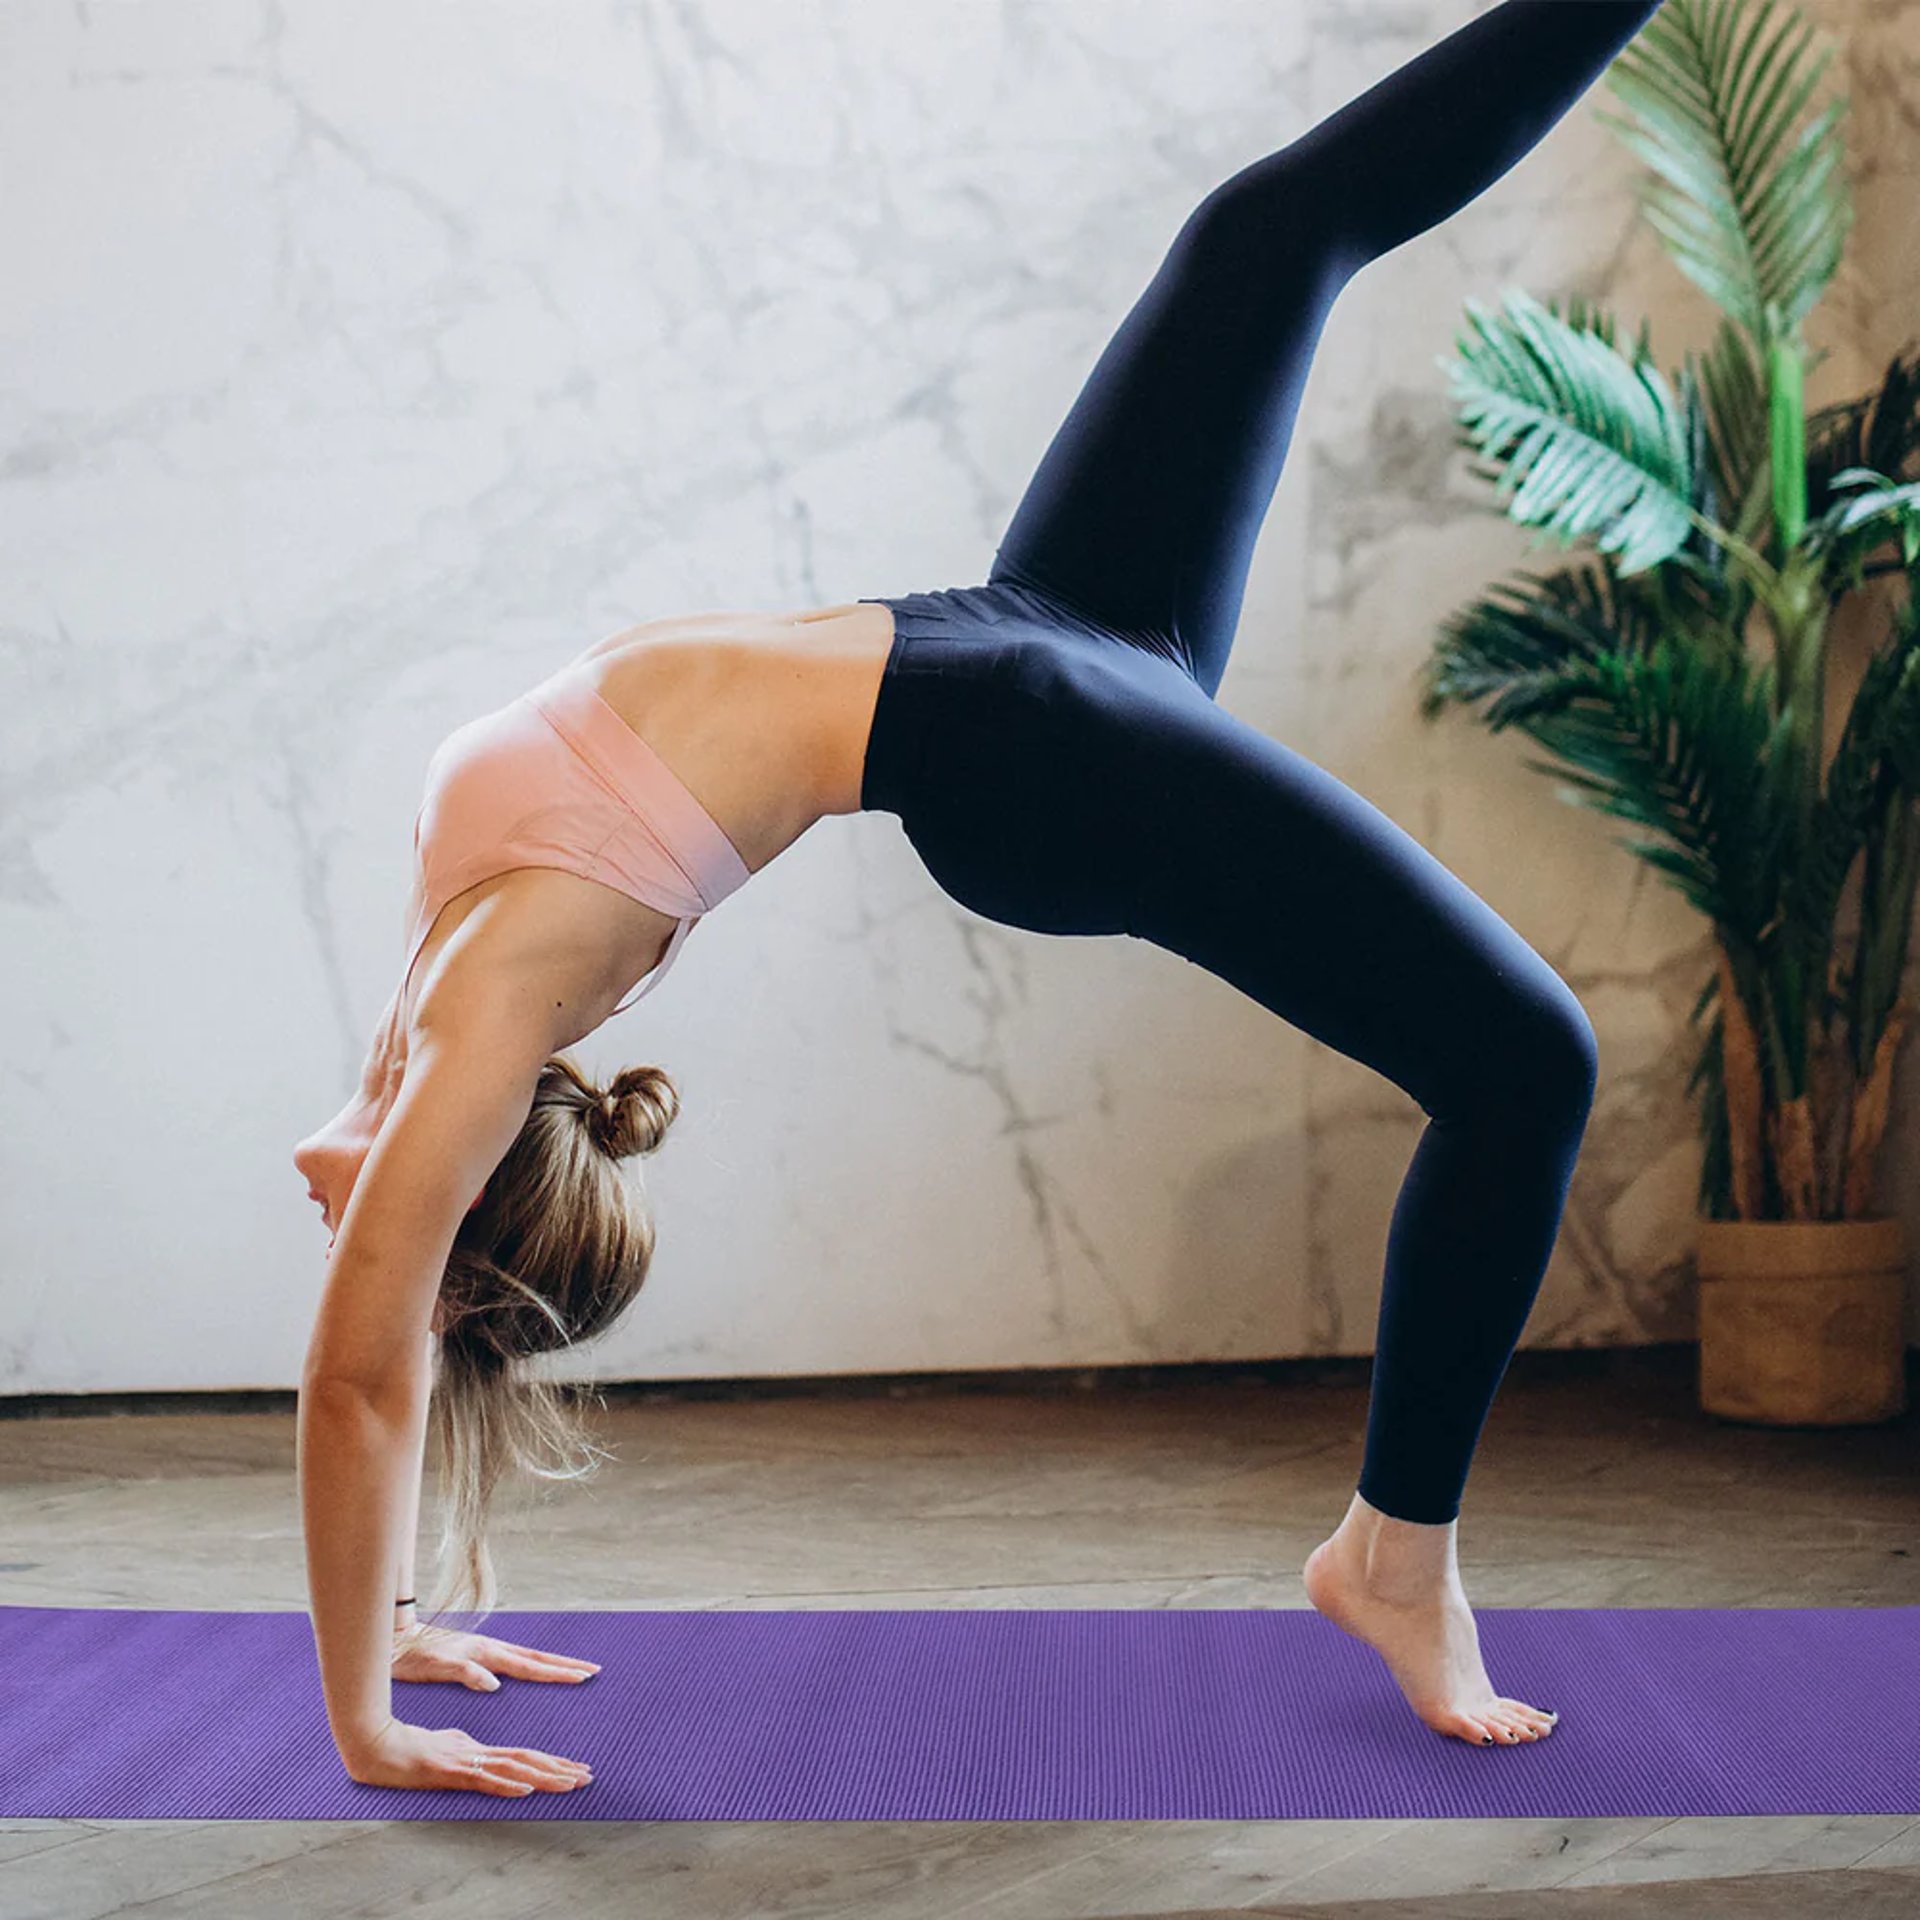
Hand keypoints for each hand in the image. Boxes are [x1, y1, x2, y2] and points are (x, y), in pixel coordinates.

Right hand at [342, 1716, 592, 1796]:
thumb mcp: (444, 1746)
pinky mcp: (450, 1772)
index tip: (577, 1769)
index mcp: (479, 1749)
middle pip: (527, 1761)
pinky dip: (506, 1784)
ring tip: (571, 1782)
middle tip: (588, 1776)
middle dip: (559, 1770)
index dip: (552, 1763)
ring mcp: (465, 1763)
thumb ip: (464, 1748)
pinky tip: (525, 1789)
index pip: (524, 1756)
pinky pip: (483, 1780)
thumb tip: (477, 1752)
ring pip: (513, 1769)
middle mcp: (478, 1754)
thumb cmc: (408, 1746)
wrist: (377, 1744)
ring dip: (544, 1777)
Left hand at [391, 1621, 601, 1690]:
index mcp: (485, 1653)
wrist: (391, 1640)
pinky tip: (533, 1670)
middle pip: (536, 1657)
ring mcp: (483, 1649)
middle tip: (593, 1670)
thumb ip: (466, 1673)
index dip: (556, 1673)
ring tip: (573, 1669)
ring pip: (526, 1656)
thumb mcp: (435, 1666)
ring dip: (551, 1663)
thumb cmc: (410, 1657)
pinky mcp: (475, 1654)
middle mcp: (489, 1648)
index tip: (582, 1676)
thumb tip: (495, 1684)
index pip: (529, 1665)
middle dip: (564, 1665)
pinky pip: (512, 1661)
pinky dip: (531, 1666)